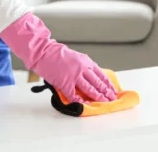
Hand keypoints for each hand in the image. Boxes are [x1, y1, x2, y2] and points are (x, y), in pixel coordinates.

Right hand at [0, 12, 116, 102]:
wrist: (45, 52)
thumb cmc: (58, 54)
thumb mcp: (76, 57)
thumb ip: (85, 66)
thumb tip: (92, 77)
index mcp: (86, 62)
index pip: (101, 75)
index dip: (108, 84)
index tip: (113, 90)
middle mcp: (82, 69)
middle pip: (97, 83)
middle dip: (106, 92)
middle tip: (112, 99)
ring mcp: (74, 76)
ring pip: (89, 89)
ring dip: (98, 97)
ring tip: (104, 103)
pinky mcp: (65, 83)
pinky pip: (74, 95)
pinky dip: (80, 101)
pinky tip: (85, 105)